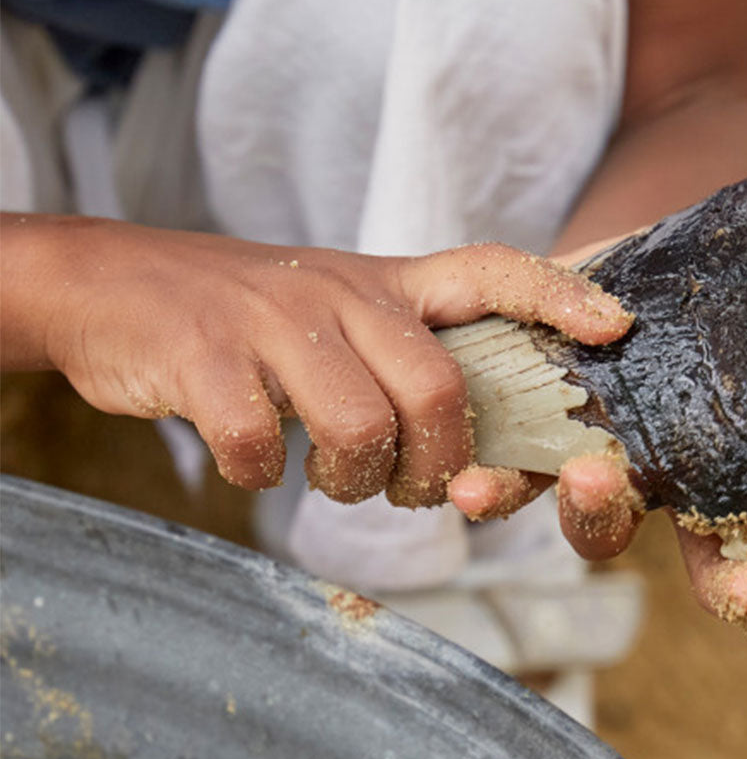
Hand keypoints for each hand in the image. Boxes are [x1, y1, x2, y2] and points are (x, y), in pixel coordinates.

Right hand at [0, 217, 631, 504]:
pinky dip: (262, 473)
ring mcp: (275, 321)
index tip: (615, 327)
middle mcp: (342, 293)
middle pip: (440, 391)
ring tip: (333, 477)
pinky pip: (262, 445)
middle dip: (439, 467)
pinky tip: (251, 456)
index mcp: (386, 283)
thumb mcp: (339, 310)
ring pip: (361, 427)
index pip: (492, 270)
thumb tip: (469, 443)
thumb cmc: (250, 317)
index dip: (559, 295)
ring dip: (356, 481)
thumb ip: (404, 353)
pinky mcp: (208, 357)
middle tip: (412, 488)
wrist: (120, 286)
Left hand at [447, 116, 746, 632]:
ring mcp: (611, 471)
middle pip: (725, 551)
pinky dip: (497, 490)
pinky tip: (470, 485)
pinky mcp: (536, 447)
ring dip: (600, 514)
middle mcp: (689, 479)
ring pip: (608, 528)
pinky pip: (518, 486)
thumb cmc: (699, 276)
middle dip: (743, 584)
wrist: (604, 274)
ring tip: (591, 476)